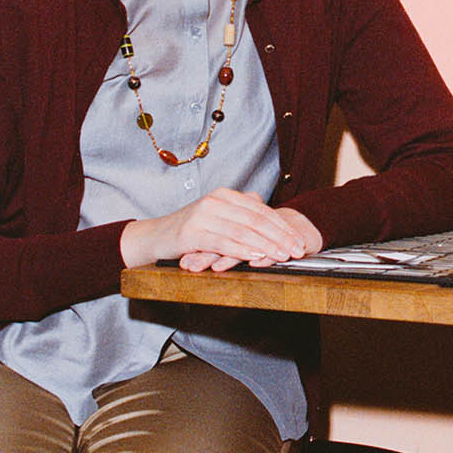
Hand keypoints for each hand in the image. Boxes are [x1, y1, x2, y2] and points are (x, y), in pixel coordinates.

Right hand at [121, 195, 325, 273]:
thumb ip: (238, 210)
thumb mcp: (215, 216)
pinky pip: (223, 242)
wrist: (153, 237)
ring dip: (266, 245)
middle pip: (256, 219)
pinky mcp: (192, 233)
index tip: (299, 239)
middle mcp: (215, 201)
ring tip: (282, 255)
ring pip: (243, 230)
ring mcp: (203, 216)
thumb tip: (260, 201)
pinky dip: (242, 250)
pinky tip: (256, 256)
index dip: (283, 225)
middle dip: (280, 236)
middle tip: (297, 250)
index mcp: (224, 196)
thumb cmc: (187, 230)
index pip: (261, 210)